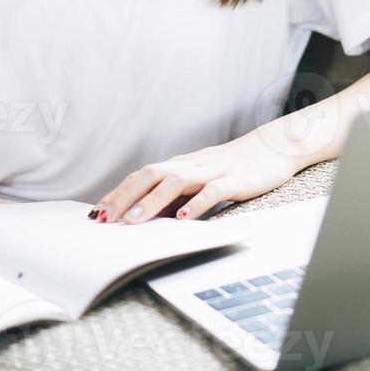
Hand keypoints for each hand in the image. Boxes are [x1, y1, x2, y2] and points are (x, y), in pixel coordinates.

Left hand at [89, 129, 302, 223]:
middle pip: (150, 175)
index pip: (141, 176)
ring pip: (176, 181)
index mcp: (179, 165)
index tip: (97, 212)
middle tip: (105, 218)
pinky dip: (196, 204)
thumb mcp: (199, 180)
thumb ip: (175, 194)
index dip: (118, 193)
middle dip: (125, 197)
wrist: (272, 148)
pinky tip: (183, 218)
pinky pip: (213, 191)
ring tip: (134, 222)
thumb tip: (145, 216)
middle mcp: (190, 165)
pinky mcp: (234, 180)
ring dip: (152, 201)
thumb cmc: (231, 169)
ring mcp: (212, 171)